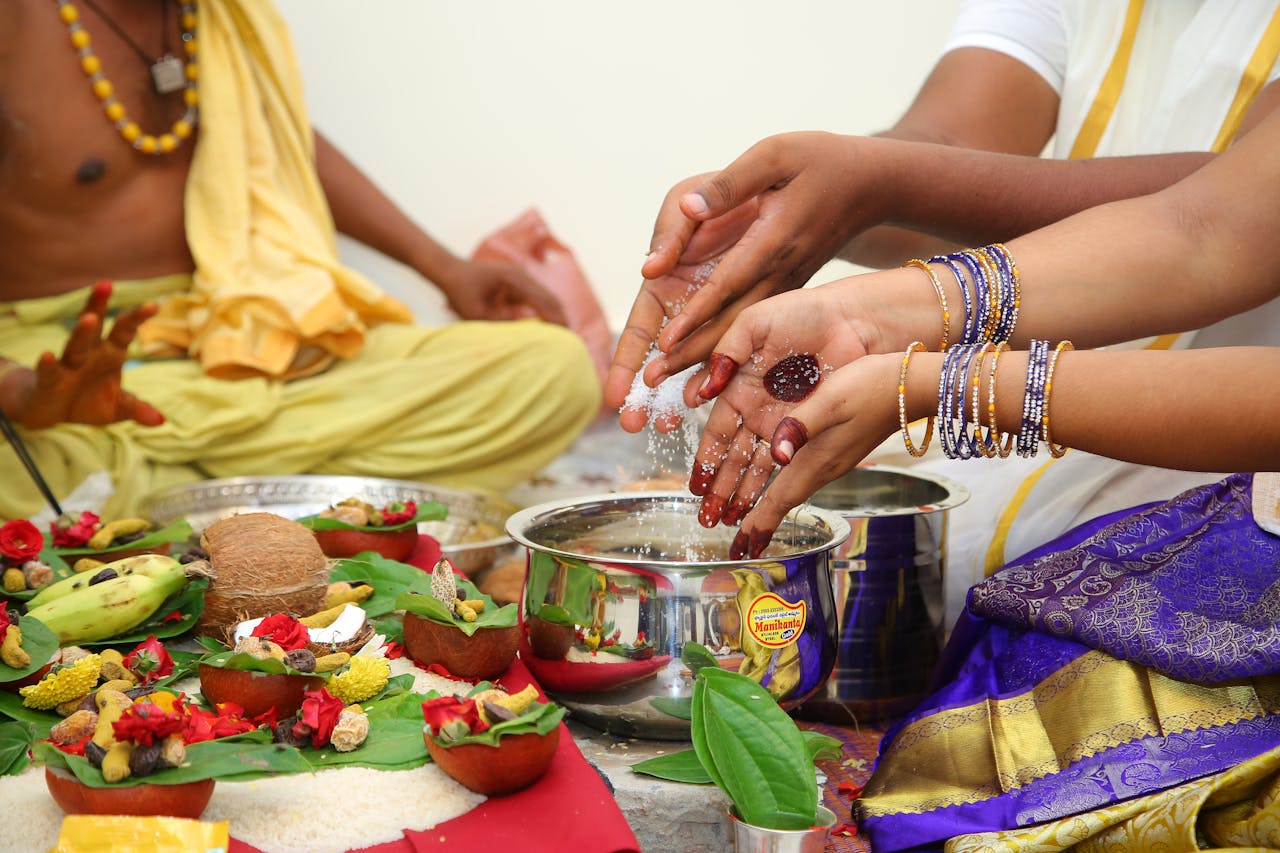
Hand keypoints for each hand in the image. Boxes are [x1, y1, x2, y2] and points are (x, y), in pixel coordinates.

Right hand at [4, 281, 164, 429]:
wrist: (51, 411)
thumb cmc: (87, 402)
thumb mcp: (117, 408)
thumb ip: (137, 410)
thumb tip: (161, 421)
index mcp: (111, 354)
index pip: (125, 331)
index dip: (138, 317)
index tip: (154, 304)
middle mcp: (90, 353)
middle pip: (97, 326)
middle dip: (100, 305)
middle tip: (106, 284)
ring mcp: (69, 364)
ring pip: (76, 343)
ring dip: (83, 331)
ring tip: (91, 317)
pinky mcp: (50, 379)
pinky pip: (50, 370)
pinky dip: (48, 363)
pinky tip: (46, 355)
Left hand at [437, 259, 566, 324]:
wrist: (449, 272)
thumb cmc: (460, 290)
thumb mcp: (478, 313)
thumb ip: (502, 321)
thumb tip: (527, 332)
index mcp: (516, 279)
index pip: (544, 301)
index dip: (557, 320)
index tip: (566, 336)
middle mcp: (523, 277)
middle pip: (551, 299)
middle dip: (562, 319)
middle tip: (572, 340)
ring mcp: (521, 281)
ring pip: (546, 300)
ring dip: (555, 317)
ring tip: (565, 337)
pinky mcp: (517, 287)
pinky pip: (536, 301)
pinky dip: (544, 314)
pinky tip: (549, 329)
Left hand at [607, 132, 882, 420]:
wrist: (870, 183)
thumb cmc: (819, 160)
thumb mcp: (773, 155)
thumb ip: (728, 184)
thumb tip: (689, 208)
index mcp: (772, 239)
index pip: (728, 283)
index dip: (696, 313)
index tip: (666, 342)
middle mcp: (780, 271)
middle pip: (733, 321)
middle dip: (694, 356)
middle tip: (656, 384)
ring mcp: (786, 284)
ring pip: (744, 331)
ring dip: (711, 363)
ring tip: (680, 398)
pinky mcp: (788, 287)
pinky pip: (756, 324)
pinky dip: (733, 350)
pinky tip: (712, 376)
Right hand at [682, 284, 879, 531]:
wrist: (852, 319)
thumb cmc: (801, 312)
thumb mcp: (752, 324)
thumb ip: (725, 353)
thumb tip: (701, 393)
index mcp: (739, 385)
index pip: (717, 430)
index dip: (705, 458)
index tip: (695, 484)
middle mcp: (759, 408)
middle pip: (734, 456)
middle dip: (718, 487)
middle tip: (706, 515)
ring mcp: (785, 420)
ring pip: (758, 465)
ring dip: (742, 492)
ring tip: (728, 519)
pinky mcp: (810, 426)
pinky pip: (787, 460)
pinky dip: (773, 483)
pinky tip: (761, 504)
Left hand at [696, 354, 902, 559]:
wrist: (914, 386)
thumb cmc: (872, 387)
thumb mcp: (831, 401)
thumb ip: (800, 426)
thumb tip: (776, 455)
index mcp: (818, 459)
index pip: (782, 499)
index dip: (760, 523)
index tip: (742, 547)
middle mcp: (826, 466)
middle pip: (786, 501)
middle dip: (762, 525)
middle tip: (741, 546)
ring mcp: (835, 458)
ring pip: (795, 489)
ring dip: (772, 507)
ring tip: (752, 521)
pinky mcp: (841, 447)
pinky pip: (805, 475)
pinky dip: (786, 487)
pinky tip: (780, 481)